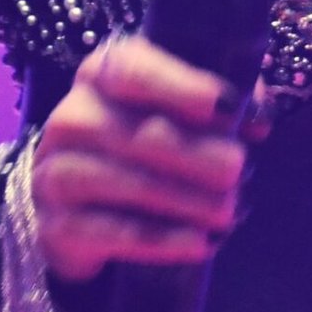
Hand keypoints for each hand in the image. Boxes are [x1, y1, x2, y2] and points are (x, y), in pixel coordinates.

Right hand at [32, 35, 269, 283]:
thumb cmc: (149, 140)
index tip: (225, 105)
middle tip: (238, 170)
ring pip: (124, 182)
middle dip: (196, 153)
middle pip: (135, 132)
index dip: (179, 85)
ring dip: (184, 199)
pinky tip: (199, 242)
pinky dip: (161, 240)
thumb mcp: (182, 108)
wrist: (90, 208)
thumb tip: (255, 119)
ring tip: (227, 211)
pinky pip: (110, 232)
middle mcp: (72, 117)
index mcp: (101, 74)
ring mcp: (56, 171)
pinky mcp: (57, 225)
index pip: (130, 69)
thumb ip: (224, 100)